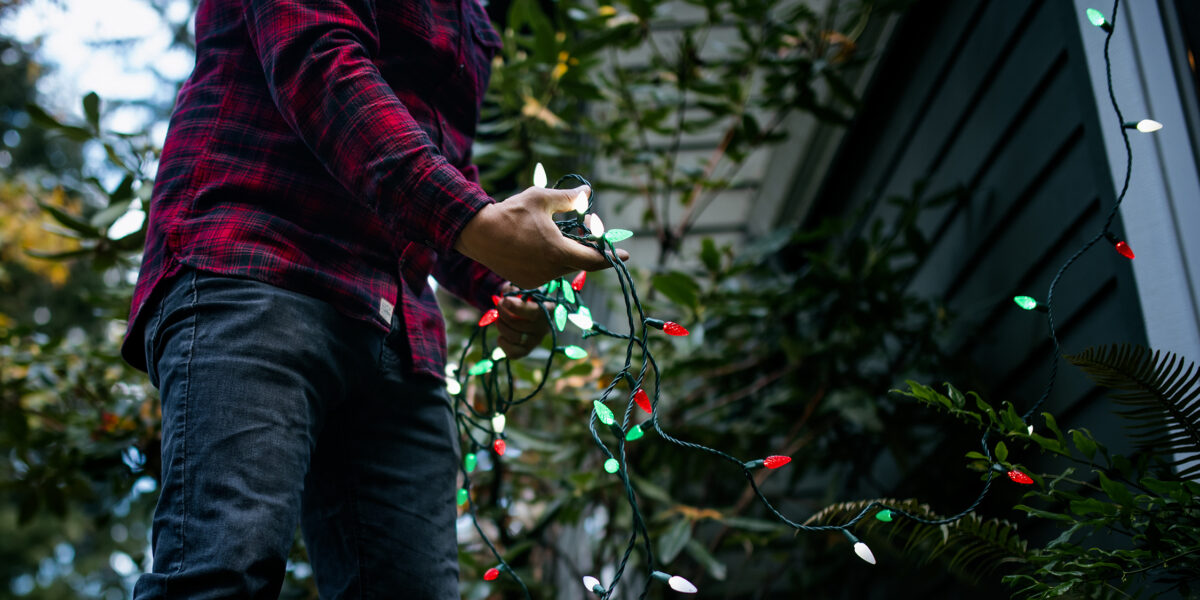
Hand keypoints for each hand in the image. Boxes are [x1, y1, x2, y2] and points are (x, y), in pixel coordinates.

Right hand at [454, 186, 629, 288]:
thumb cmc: (511, 212)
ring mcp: (537, 280)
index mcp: (558, 252)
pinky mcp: (526, 283)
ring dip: (565, 253)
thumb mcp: (541, 198)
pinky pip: (547, 272)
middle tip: (585, 226)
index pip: (594, 259)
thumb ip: (568, 198)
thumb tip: (588, 192)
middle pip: (578, 262)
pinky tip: (538, 244)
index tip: (626, 255)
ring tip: (554, 232)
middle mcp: (550, 271)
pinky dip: (549, 260)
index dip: (611, 256)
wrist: (477, 233)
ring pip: (562, 267)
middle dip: (585, 247)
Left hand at [494, 285, 550, 358]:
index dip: (517, 307)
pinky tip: (502, 334)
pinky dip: (502, 343)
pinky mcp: (527, 350)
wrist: (529, 307)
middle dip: (502, 312)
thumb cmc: (526, 295)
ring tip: (499, 318)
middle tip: (499, 304)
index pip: (533, 312)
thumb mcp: (523, 286)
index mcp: (548, 308)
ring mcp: (536, 340)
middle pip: (517, 324)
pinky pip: (513, 353)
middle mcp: (544, 327)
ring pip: (513, 337)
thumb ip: (515, 288)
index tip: (505, 300)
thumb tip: (506, 296)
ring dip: (500, 326)